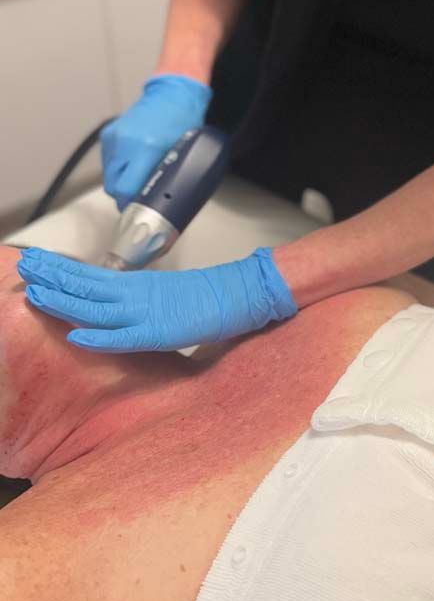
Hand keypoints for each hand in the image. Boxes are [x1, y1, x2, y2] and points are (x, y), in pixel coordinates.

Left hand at [17, 246, 296, 352]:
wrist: (244, 293)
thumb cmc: (211, 298)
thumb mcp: (168, 296)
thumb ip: (141, 301)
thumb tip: (120, 306)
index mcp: (138, 286)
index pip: (91, 276)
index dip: (61, 271)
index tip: (36, 264)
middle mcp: (137, 294)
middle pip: (85, 285)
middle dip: (51, 276)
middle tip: (22, 266)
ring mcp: (146, 312)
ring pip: (95, 307)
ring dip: (62, 300)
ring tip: (33, 292)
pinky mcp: (160, 332)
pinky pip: (123, 337)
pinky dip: (97, 336)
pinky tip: (74, 334)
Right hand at [101, 74, 211, 209]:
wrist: (172, 94)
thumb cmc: (184, 124)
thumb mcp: (182, 154)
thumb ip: (168, 178)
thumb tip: (163, 206)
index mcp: (145, 148)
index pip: (126, 189)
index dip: (132, 204)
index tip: (140, 212)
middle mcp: (124, 142)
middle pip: (113, 186)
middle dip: (125, 197)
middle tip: (141, 200)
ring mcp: (113, 137)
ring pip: (108, 176)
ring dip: (121, 182)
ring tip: (139, 179)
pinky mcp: (107, 134)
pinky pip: (108, 162)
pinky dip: (118, 169)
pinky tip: (133, 165)